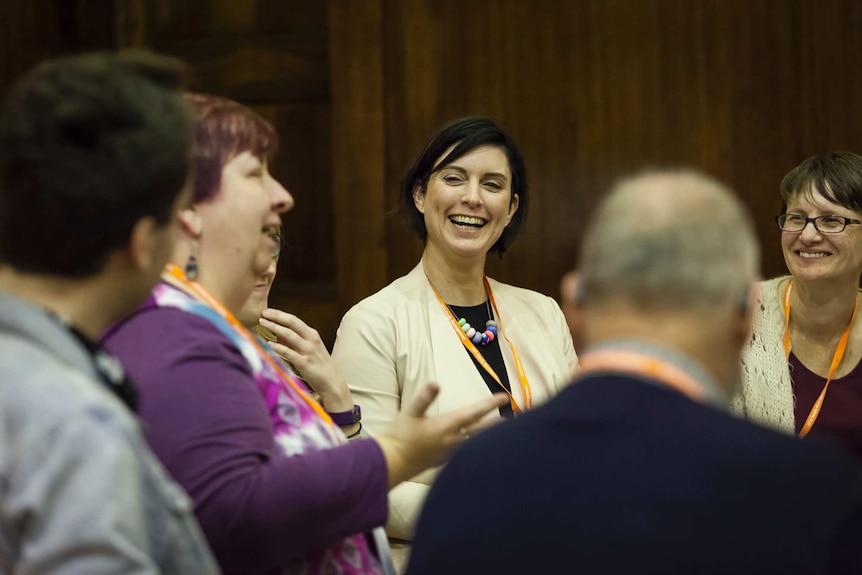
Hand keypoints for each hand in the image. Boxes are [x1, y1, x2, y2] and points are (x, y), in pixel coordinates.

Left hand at [259, 309, 353, 412]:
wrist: (331, 381)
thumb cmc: (319, 365)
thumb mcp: (309, 348)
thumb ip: (294, 341)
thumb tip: (277, 333)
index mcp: (312, 334)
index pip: (294, 320)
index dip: (279, 314)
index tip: (267, 311)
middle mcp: (311, 340)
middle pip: (292, 323)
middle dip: (276, 316)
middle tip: (263, 313)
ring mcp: (308, 351)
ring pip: (289, 335)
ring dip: (275, 327)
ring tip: (263, 323)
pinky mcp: (304, 363)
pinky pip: (289, 353)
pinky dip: (278, 347)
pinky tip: (269, 344)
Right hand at [373, 382, 508, 487]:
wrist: (391, 463)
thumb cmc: (398, 436)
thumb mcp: (409, 412)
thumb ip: (424, 397)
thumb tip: (436, 382)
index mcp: (446, 426)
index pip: (474, 413)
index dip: (490, 404)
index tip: (505, 397)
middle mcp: (452, 441)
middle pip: (481, 431)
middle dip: (497, 424)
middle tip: (513, 418)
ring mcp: (449, 453)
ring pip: (476, 443)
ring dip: (489, 436)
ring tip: (501, 433)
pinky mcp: (444, 462)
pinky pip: (467, 453)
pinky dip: (477, 448)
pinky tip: (478, 448)